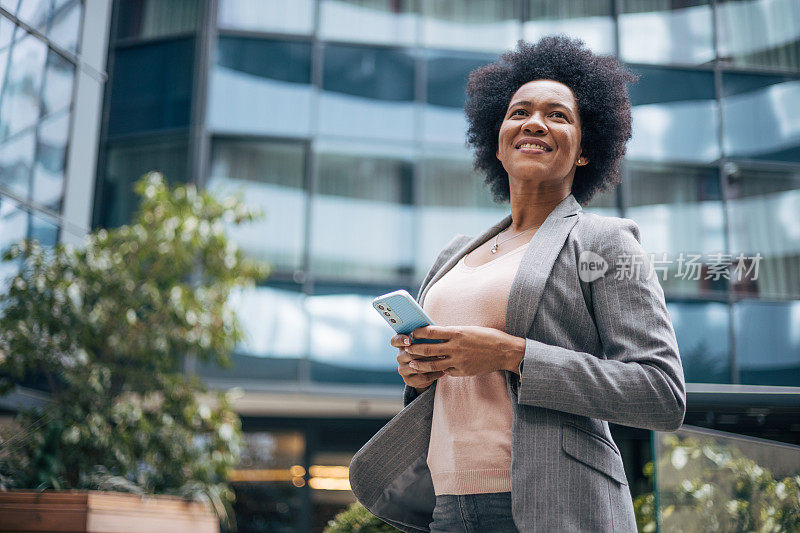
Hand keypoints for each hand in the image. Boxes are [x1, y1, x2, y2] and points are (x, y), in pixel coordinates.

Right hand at [390, 334, 445, 390]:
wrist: (427, 372)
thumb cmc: (429, 351)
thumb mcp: (427, 342)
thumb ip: (427, 337)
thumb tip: (435, 329)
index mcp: (402, 345)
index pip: (395, 340)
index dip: (401, 340)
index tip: (409, 340)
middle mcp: (400, 357)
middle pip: (408, 354)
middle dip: (424, 352)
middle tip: (438, 351)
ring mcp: (403, 369)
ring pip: (415, 366)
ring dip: (430, 363)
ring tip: (443, 360)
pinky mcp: (408, 380)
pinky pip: (421, 377)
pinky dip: (433, 374)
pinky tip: (443, 371)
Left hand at [403, 326, 524, 376]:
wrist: (505, 352)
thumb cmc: (487, 337)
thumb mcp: (468, 329)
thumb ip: (452, 333)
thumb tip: (435, 333)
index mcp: (457, 332)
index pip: (431, 331)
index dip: (418, 332)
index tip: (412, 333)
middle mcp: (456, 347)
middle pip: (427, 349)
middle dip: (414, 349)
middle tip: (406, 349)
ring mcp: (459, 361)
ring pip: (432, 364)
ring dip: (420, 364)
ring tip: (412, 363)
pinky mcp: (462, 371)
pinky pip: (446, 371)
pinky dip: (438, 370)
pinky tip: (433, 369)